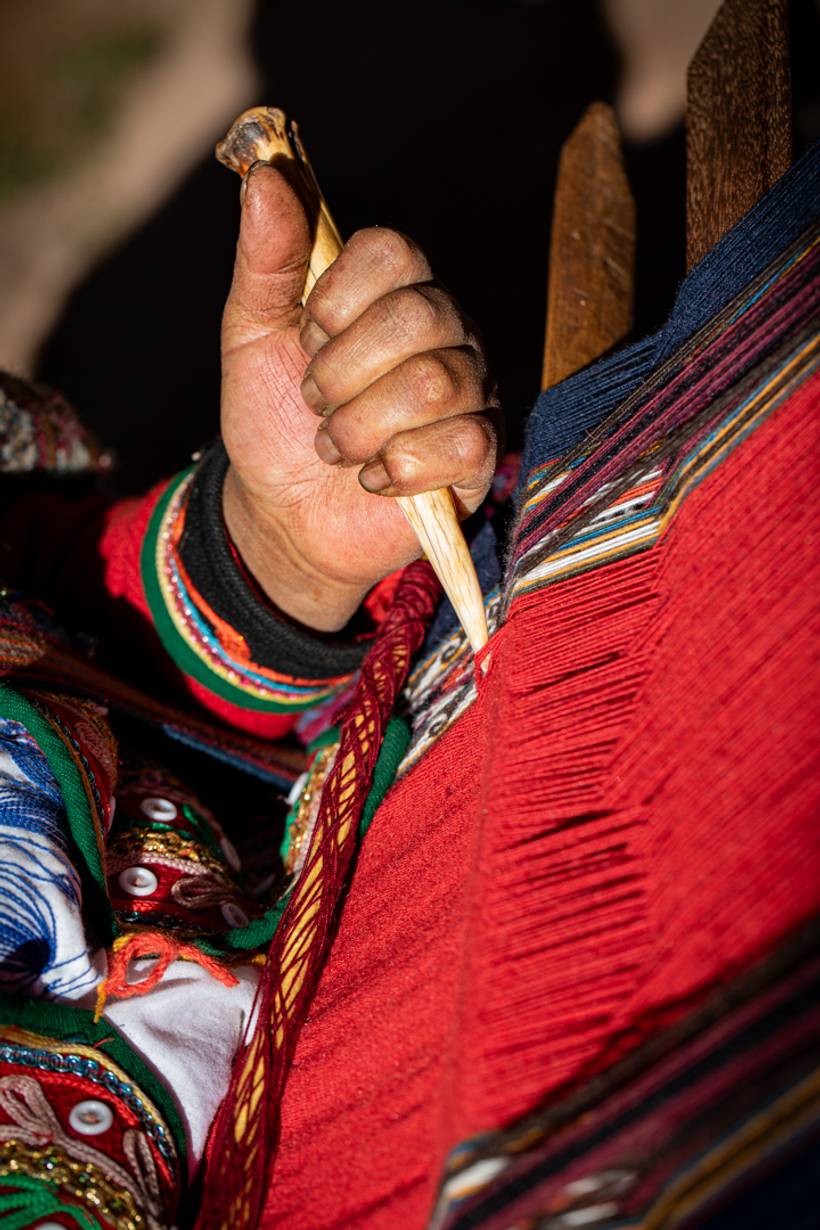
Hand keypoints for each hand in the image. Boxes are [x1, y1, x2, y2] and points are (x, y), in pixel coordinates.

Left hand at [221, 164, 499, 631]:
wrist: (282, 516)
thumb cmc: (274, 419)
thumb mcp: (252, 334)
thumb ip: (266, 258)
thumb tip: (265, 174)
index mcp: (394, 291)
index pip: (392, 251)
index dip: (337, 299)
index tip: (306, 338)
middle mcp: (446, 331)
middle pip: (418, 317)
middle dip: (342, 372)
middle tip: (316, 403)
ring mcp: (471, 392)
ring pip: (435, 384)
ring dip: (359, 427)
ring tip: (335, 447)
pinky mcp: (480, 456)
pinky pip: (460, 444)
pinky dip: (396, 469)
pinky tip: (372, 478)